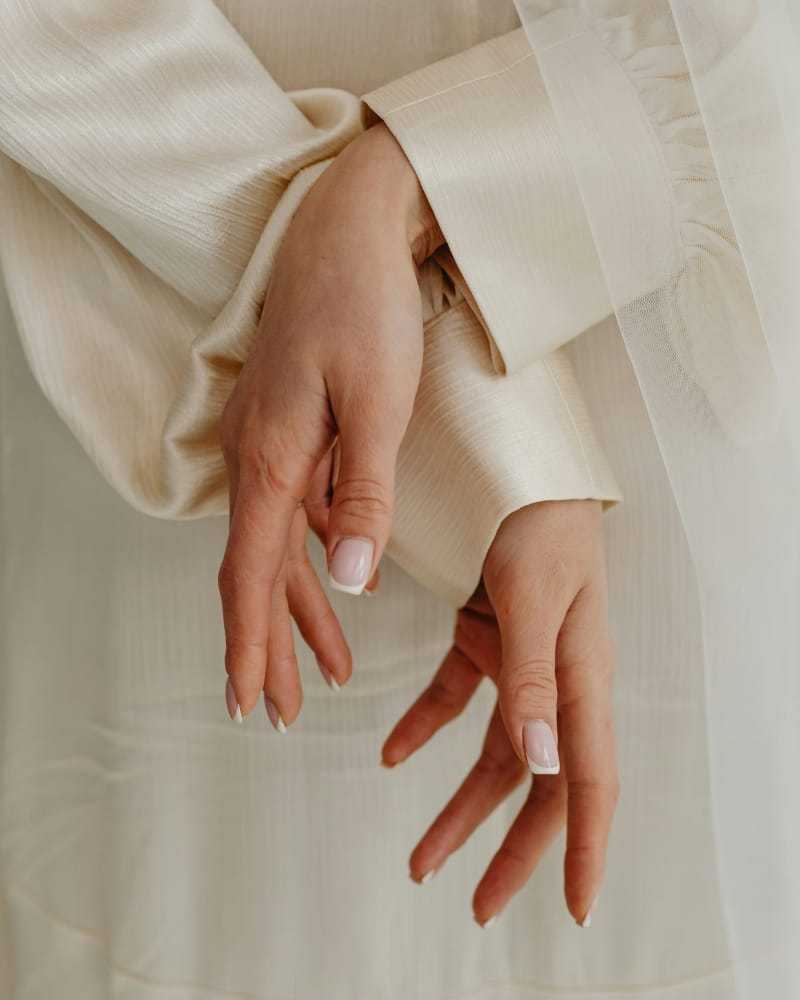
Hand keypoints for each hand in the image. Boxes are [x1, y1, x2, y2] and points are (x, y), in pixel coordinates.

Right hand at [218, 123, 442, 723]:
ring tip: (319, 667)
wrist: (352, 227)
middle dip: (267, 643)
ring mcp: (270, 438)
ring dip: (292, 606)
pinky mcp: (292, 423)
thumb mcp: (379, 402)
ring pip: (274, 544)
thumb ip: (363, 492)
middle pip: (254, 570)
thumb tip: (347, 578)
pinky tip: (335, 579)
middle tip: (275, 709)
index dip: (249, 642)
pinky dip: (311, 555)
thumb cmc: (367, 306)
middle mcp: (256, 454)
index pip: (250, 573)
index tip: (246, 702)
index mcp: (271, 457)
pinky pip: (294, 509)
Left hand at [382, 501, 617, 926]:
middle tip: (478, 908)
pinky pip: (456, 697)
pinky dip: (423, 728)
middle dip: (512, 849)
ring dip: (460, 806)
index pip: (590, 780)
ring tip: (421, 858)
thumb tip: (544, 764)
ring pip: (496, 754)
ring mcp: (518, 660)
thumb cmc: (537, 518)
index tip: (577, 910)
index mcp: (579, 677)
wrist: (513, 460)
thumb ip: (533, 678)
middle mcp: (555, 679)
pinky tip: (390, 753)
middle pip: (542, 785)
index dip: (586, 849)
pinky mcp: (483, 637)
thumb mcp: (531, 596)